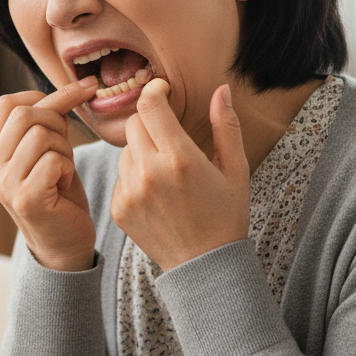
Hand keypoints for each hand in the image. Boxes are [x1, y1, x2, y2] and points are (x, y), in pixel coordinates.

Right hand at [0, 76, 99, 270]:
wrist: (64, 244)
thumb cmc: (60, 193)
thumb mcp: (48, 151)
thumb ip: (46, 122)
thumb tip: (73, 86)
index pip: (7, 103)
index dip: (43, 95)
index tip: (76, 94)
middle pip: (25, 114)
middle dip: (57, 121)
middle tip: (66, 146)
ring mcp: (4, 185)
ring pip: (42, 135)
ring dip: (65, 149)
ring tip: (63, 170)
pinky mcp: (25, 199)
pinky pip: (54, 160)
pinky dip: (68, 169)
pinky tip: (64, 186)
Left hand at [110, 80, 249, 270]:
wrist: (205, 266)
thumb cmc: (226, 215)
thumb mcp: (236, 169)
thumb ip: (225, 126)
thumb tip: (221, 89)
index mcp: (180, 159)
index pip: (150, 105)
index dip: (155, 91)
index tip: (163, 92)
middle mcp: (150, 173)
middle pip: (134, 123)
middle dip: (150, 122)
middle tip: (169, 138)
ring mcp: (131, 192)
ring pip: (125, 150)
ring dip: (141, 151)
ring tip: (166, 172)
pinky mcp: (119, 208)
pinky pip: (120, 175)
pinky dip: (134, 177)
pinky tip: (156, 193)